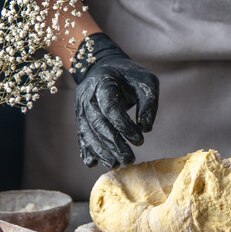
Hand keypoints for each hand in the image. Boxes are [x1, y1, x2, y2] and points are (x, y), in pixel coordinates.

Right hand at [73, 33, 158, 168]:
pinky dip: (86, 150)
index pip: (110, 107)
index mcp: (103, 82)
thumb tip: (146, 128)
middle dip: (113, 143)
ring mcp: (80, 107)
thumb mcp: (146, 81)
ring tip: (115, 164)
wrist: (104, 67)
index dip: (124, 126)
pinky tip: (93, 163)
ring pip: (87, 132)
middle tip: (129, 159)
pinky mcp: (79, 117)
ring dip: (100, 150)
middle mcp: (87, 95)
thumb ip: (149, 102)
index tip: (140, 140)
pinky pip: (81, 135)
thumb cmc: (129, 76)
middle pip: (97, 123)